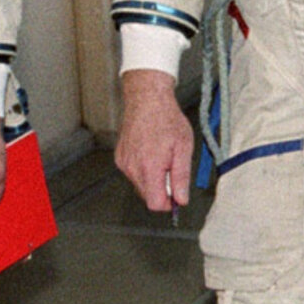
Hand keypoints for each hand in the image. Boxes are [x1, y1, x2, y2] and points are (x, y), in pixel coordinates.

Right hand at [115, 69, 194, 212]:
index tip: (177, 197)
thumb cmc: (166, 119)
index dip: (169, 204)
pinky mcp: (119, 158)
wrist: (146, 99)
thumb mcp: (183, 148)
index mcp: (149, 167)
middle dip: (162, 190)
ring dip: (153, 179)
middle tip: (173, 169)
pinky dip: (144, 169)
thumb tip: (181, 199)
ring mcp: (123, 163)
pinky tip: (151, 152)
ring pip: (140, 185)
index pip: (155, 203)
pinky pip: (133, 173)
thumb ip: (181, 177)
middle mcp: (132, 168)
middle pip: (147, 196)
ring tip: (162, 156)